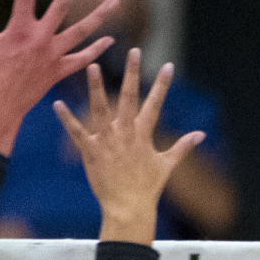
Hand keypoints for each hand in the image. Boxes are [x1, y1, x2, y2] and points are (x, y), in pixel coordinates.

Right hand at [0, 0, 118, 155]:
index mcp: (19, 29)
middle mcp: (41, 39)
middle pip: (63, 4)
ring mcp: (53, 56)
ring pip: (81, 31)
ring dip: (98, 15)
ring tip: (115, 1)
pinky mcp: (59, 72)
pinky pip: (82, 59)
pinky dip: (96, 50)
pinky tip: (110, 39)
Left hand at [54, 50, 206, 244]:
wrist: (128, 209)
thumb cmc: (148, 189)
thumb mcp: (167, 166)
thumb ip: (183, 146)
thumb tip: (201, 134)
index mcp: (143, 134)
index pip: (155, 103)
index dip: (162, 84)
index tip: (167, 65)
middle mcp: (125, 133)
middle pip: (128, 97)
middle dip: (131, 73)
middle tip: (132, 51)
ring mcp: (107, 141)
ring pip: (100, 108)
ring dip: (95, 87)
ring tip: (91, 65)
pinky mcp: (90, 151)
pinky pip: (77, 132)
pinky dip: (67, 118)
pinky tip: (57, 104)